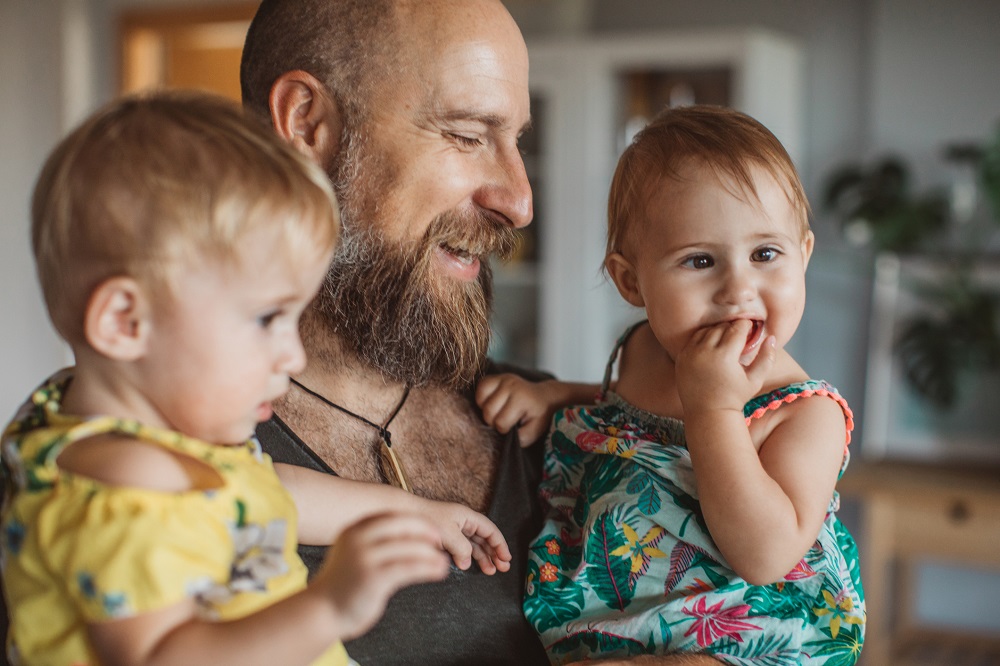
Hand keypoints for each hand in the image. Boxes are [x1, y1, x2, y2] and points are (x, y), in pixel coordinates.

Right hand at [310, 512, 449, 640]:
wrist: (321, 611)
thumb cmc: (344, 583)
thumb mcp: (355, 552)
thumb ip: (376, 541)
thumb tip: (413, 533)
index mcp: (355, 529)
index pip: (393, 515)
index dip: (416, 521)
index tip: (431, 530)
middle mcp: (359, 538)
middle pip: (403, 524)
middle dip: (426, 531)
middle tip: (440, 541)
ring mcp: (365, 557)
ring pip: (410, 547)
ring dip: (432, 554)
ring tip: (443, 562)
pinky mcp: (374, 578)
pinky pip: (409, 568)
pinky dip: (429, 568)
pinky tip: (439, 571)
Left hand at [416, 497, 512, 573]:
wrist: (405, 515)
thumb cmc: (427, 520)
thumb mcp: (448, 534)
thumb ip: (462, 549)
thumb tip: (467, 563)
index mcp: (468, 517)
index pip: (490, 530)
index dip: (500, 544)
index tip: (506, 558)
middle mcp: (464, 523)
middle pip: (485, 539)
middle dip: (495, 553)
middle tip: (502, 568)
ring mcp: (456, 530)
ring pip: (475, 545)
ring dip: (484, 558)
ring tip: (490, 571)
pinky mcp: (447, 538)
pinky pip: (463, 549)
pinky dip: (469, 558)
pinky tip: (471, 567)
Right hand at [476, 373, 555, 446]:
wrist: (543, 397)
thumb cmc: (538, 416)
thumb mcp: (534, 431)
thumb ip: (520, 438)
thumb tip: (502, 438)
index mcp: (521, 399)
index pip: (501, 422)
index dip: (504, 429)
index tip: (513, 426)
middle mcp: (511, 385)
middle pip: (488, 411)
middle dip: (494, 421)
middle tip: (505, 420)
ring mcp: (502, 378)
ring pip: (481, 400)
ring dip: (486, 410)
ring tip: (498, 411)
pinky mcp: (496, 376)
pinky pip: (480, 388)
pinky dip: (482, 398)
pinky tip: (492, 403)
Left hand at [675, 319, 775, 415]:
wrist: (707, 413)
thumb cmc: (734, 398)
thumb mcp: (755, 380)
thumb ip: (767, 358)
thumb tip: (772, 337)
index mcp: (724, 356)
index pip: (737, 328)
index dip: (746, 326)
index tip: (749, 330)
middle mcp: (705, 352)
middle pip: (722, 327)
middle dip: (732, 329)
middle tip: (739, 337)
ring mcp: (690, 354)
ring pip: (707, 331)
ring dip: (718, 332)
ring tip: (726, 342)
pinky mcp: (681, 357)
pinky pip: (694, 339)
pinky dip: (704, 339)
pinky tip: (712, 348)